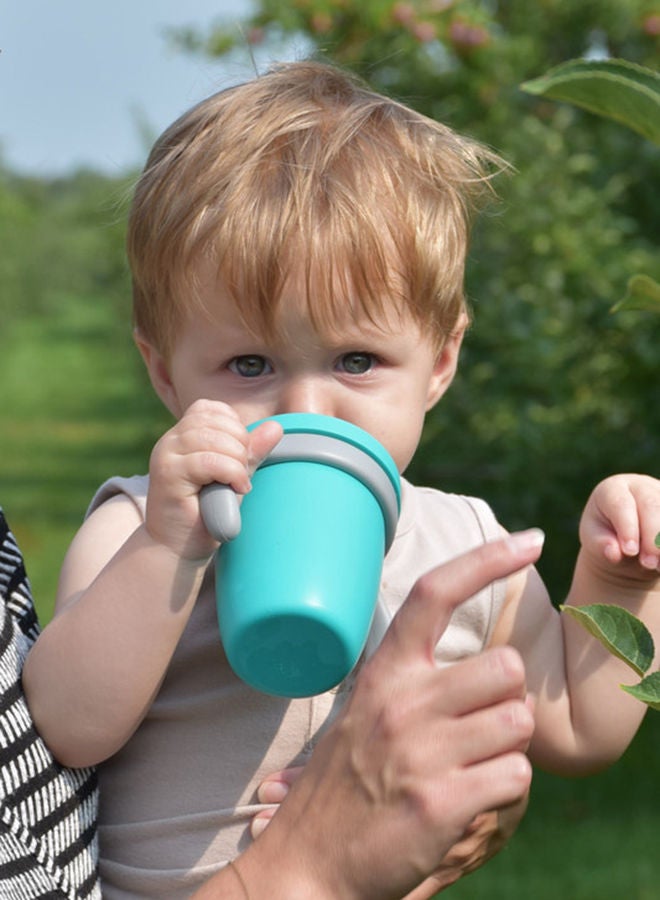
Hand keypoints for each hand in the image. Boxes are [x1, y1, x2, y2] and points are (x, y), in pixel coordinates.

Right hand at [145, 399, 281, 557]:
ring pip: (212, 438)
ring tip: (238, 484)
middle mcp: (170, 441)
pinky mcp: (167, 474)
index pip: (211, 408)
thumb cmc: (206, 515)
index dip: (234, 427)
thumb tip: (276, 427)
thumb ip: (251, 452)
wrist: (177, 550)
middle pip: (214, 420)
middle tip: (241, 474)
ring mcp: (166, 455)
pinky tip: (237, 489)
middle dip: (240, 445)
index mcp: (182, 436)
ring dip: (237, 461)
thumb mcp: (234, 477)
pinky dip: (231, 473)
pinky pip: (209, 460)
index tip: (239, 458)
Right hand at [211, 530, 542, 899]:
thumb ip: (418, 678)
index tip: (529, 540)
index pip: (435, 592)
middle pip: (507, 664)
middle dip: (507, 696)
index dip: (487, 559)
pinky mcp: (440, 804)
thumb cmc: (346, 781)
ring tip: (468, 763)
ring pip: (519, 719)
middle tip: (477, 724)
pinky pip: (517, 774)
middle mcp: (402, 702)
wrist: (310, 862)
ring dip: (507, 743)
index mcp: (384, 672)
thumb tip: (497, 660)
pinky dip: (505, 785)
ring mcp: (420, 752)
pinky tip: (469, 796)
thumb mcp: (367, 710)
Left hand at [580, 474, 659, 578]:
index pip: (621, 504)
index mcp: (612, 488)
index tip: (629, 552)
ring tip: (659, 567)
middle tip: (648, 563)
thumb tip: (613, 553)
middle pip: (651, 505)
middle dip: (652, 537)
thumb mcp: (596, 541)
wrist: (627, 541)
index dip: (627, 527)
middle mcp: (640, 486)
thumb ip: (602, 545)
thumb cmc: (606, 537)